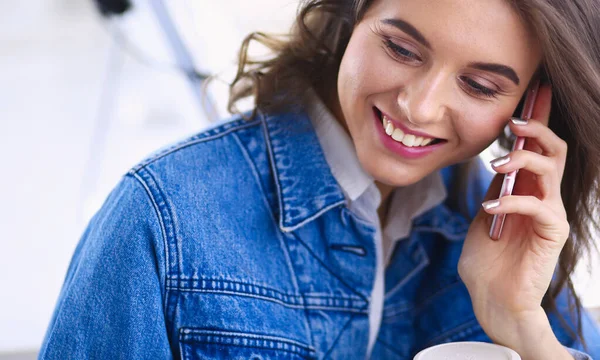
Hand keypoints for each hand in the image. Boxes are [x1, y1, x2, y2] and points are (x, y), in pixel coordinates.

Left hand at [459, 85, 571, 358]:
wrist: (490, 296)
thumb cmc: (486, 258)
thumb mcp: (485, 213)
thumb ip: (495, 188)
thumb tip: (494, 160)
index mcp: (527, 188)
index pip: (537, 147)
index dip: (538, 118)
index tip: (534, 91)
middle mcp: (543, 196)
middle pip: (555, 149)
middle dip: (537, 129)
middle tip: (513, 123)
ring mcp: (550, 213)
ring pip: (552, 169)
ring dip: (525, 160)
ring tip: (497, 165)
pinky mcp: (551, 233)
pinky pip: (539, 206)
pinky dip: (513, 201)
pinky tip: (489, 208)